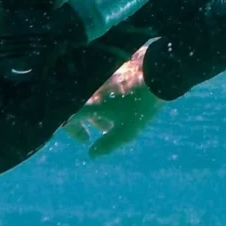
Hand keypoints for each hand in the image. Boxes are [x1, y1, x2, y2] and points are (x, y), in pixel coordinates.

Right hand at [65, 44, 161, 158]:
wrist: (156, 74)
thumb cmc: (139, 106)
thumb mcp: (125, 131)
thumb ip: (106, 144)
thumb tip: (91, 154)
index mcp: (88, 103)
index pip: (68, 117)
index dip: (72, 130)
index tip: (85, 140)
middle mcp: (90, 89)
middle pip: (78, 105)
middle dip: (85, 122)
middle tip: (95, 133)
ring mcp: (100, 78)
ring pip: (90, 97)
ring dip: (97, 112)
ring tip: (111, 123)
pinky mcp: (111, 71)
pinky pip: (100, 87)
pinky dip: (104, 99)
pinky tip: (119, 106)